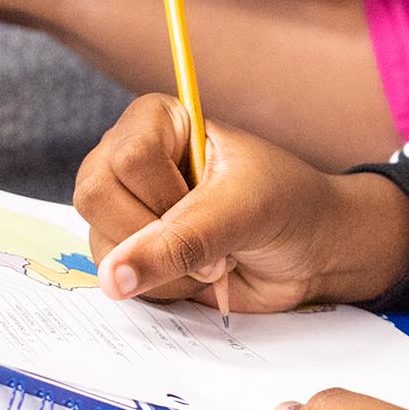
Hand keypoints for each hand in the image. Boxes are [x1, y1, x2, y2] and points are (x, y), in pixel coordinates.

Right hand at [74, 95, 408, 311]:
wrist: (313, 250)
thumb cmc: (289, 206)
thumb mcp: (244, 213)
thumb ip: (181, 241)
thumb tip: (112, 278)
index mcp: (159, 121)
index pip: (126, 159)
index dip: (166, 198)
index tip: (213, 205)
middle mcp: (131, 158)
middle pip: (95, 198)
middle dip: (158, 237)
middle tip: (213, 241)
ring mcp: (127, 207)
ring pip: (102, 246)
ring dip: (164, 269)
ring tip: (212, 258)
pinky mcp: (133, 252)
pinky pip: (115, 280)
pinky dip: (160, 289)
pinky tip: (196, 276)